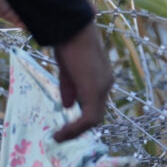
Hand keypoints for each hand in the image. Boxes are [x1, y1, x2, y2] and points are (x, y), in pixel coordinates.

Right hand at [52, 21, 112, 140]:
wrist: (71, 29)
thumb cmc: (68, 44)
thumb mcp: (68, 71)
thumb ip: (70, 88)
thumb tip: (68, 106)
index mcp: (101, 78)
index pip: (96, 105)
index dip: (81, 119)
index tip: (65, 127)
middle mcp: (106, 84)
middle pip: (97, 115)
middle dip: (79, 129)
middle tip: (62, 136)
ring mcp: (103, 87)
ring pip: (94, 119)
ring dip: (76, 132)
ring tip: (59, 137)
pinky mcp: (95, 90)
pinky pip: (88, 118)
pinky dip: (75, 128)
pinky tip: (61, 132)